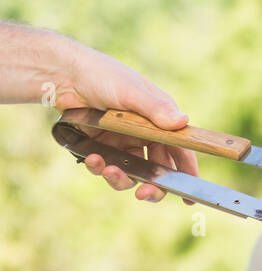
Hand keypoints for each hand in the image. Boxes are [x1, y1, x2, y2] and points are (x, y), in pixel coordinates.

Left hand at [58, 43, 198, 202]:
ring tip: (109, 170)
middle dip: (153, 186)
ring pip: (132, 173)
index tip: (190, 196)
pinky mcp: (102, 147)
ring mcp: (123, 143)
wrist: (63, 75)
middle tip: (144, 194)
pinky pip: (106, 167)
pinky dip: (100, 168)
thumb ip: (156, 109)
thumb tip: (183, 122)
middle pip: (158, 170)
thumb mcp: (131, 91)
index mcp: (161, 120)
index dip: (188, 173)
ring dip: (122, 178)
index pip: (181, 150)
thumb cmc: (103, 75)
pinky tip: (93, 159)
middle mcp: (146, 134)